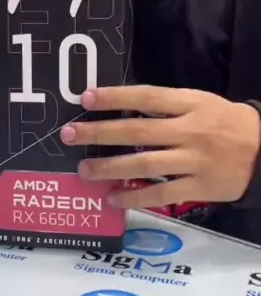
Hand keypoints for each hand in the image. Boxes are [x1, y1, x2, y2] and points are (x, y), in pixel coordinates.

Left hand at [60, 86, 260, 208]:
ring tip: (84, 171)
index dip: (115, 97)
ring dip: (110, 168)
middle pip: (138, 131)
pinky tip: (113, 198)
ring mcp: (194, 160)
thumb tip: (120, 108)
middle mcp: (190, 131)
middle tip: (69, 135)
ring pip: (145, 165)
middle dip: (100, 133)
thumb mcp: (201, 103)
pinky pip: (162, 194)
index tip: (85, 98)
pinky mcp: (199, 187)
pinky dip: (136, 197)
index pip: (147, 97)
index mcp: (190, 104)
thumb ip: (167, 106)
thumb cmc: (226, 123)